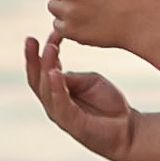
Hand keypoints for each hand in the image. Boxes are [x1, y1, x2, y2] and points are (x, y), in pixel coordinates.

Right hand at [23, 32, 146, 160]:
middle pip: (35, 78)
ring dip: (45, 67)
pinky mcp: (71, 122)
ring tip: (49, 49)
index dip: (44, 50)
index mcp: (58, 90)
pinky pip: (59, 103)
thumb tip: (56, 69)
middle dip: (32, 58)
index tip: (52, 31)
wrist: (129, 129)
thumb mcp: (91, 82)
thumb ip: (73, 76)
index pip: (43, 68)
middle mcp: (54, 102)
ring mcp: (60, 113)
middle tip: (30, 39)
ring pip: (45, 89)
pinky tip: (55, 73)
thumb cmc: (110, 105)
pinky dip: (56, 87)